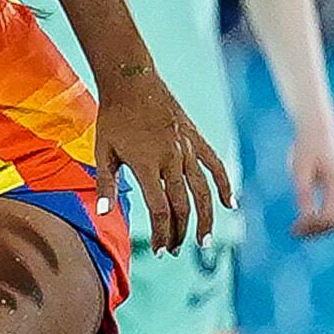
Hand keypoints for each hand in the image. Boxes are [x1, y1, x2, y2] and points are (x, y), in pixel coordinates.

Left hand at [94, 63, 233, 255]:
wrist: (132, 82)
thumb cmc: (112, 118)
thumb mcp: (102, 151)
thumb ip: (105, 185)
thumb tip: (103, 215)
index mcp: (146, 165)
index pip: (159, 210)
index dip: (161, 233)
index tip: (159, 250)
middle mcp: (171, 159)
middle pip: (182, 205)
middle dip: (179, 232)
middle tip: (173, 251)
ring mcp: (188, 149)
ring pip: (203, 191)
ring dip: (206, 218)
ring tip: (205, 241)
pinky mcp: (197, 140)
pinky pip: (216, 165)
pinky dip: (225, 185)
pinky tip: (231, 204)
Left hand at [287, 124, 333, 239]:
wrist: (318, 129)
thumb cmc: (306, 148)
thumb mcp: (299, 173)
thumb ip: (303, 196)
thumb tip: (305, 220)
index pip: (328, 217)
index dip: (311, 228)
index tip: (293, 231)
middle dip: (319, 231)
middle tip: (297, 234)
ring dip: (322, 226)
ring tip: (301, 229)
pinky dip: (325, 217)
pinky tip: (308, 218)